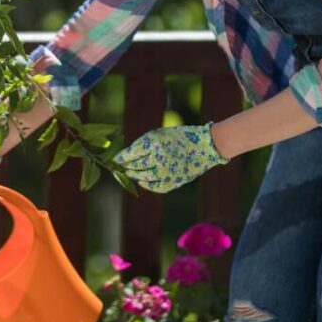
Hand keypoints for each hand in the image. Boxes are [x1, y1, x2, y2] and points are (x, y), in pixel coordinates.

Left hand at [113, 122, 227, 193]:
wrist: (206, 145)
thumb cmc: (180, 137)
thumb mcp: (160, 134)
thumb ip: (143, 144)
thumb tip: (127, 156)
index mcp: (153, 142)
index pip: (130, 153)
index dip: (121, 158)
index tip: (115, 159)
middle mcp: (158, 157)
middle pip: (135, 166)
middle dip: (126, 167)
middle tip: (120, 167)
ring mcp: (166, 171)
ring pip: (143, 177)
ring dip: (134, 175)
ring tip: (130, 173)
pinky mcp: (173, 181)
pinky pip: (155, 186)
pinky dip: (147, 185)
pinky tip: (142, 181)